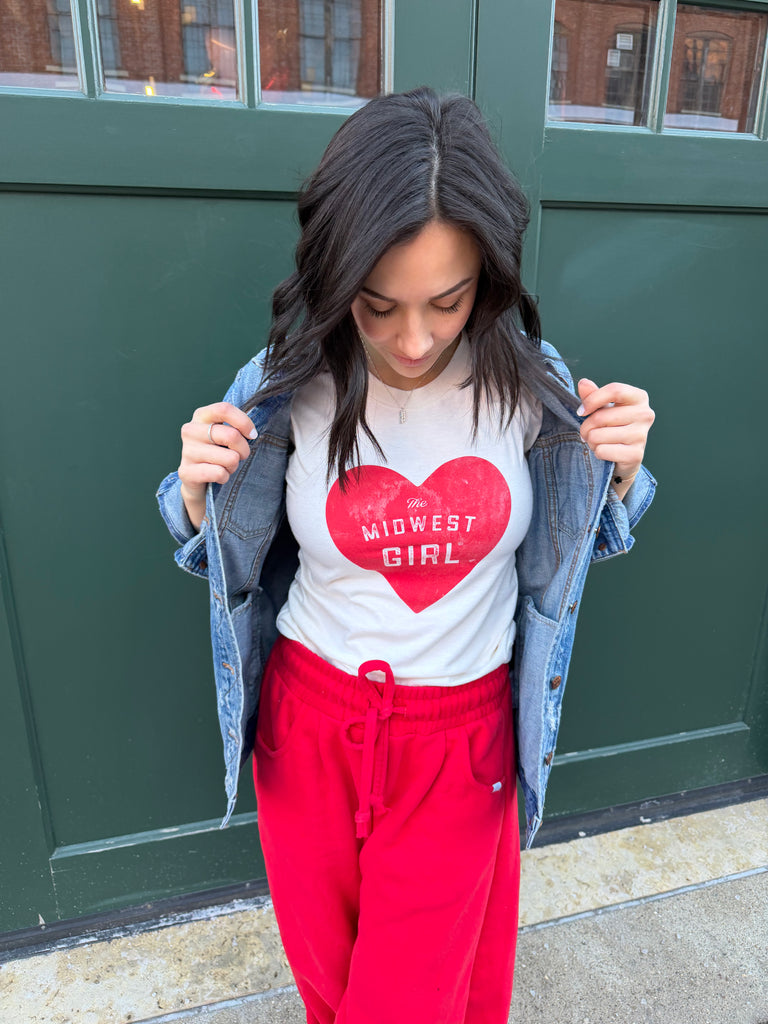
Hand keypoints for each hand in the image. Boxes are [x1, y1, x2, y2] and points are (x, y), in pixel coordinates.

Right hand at [178, 401, 257, 527]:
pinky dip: (225, 477)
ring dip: (233, 466)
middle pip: (231, 435)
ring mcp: (187, 451)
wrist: (195, 478)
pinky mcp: (187, 472)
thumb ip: (236, 426)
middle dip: (244, 449)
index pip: (224, 409)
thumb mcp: (225, 433)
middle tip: (240, 455)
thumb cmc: (217, 451)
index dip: (244, 422)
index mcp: (201, 415)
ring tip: (225, 466)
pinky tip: (217, 476)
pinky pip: (220, 473)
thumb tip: (252, 433)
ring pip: (230, 458)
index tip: (252, 435)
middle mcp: (191, 430)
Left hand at [576, 379, 654, 497]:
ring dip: (591, 441)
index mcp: (639, 397)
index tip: (581, 411)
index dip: (592, 400)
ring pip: (597, 435)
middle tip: (588, 432)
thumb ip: (593, 395)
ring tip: (600, 441)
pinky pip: (602, 451)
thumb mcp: (603, 407)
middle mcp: (645, 414)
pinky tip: (607, 452)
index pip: (614, 390)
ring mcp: (642, 435)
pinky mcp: (635, 454)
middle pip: (601, 416)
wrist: (625, 456)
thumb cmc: (613, 426)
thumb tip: (583, 383)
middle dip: (586, 427)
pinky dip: (598, 453)